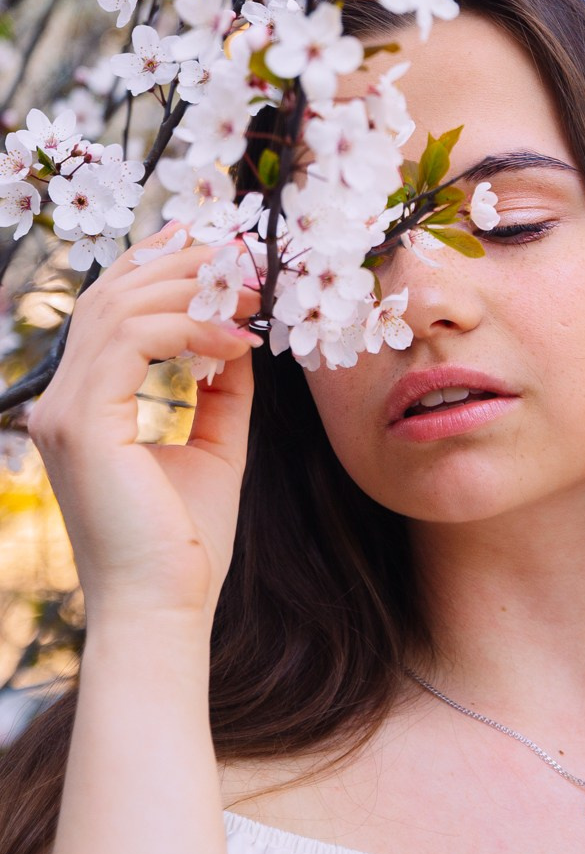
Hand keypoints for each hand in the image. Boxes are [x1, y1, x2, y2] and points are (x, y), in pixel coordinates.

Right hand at [28, 224, 262, 628]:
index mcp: (84, 406)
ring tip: (254, 294)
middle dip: (182, 265)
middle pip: (113, 296)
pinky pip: (136, 340)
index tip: (210, 243)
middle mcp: (62, 401)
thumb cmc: (186, 543)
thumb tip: (239, 333)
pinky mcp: (83, 424)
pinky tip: (238, 339)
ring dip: (194, 289)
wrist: (165, 610)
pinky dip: (192, 327)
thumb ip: (220, 387)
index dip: (156, 266)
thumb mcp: (214, 444)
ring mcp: (65, 411)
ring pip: (121, 308)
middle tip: (244, 257)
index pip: (110, 310)